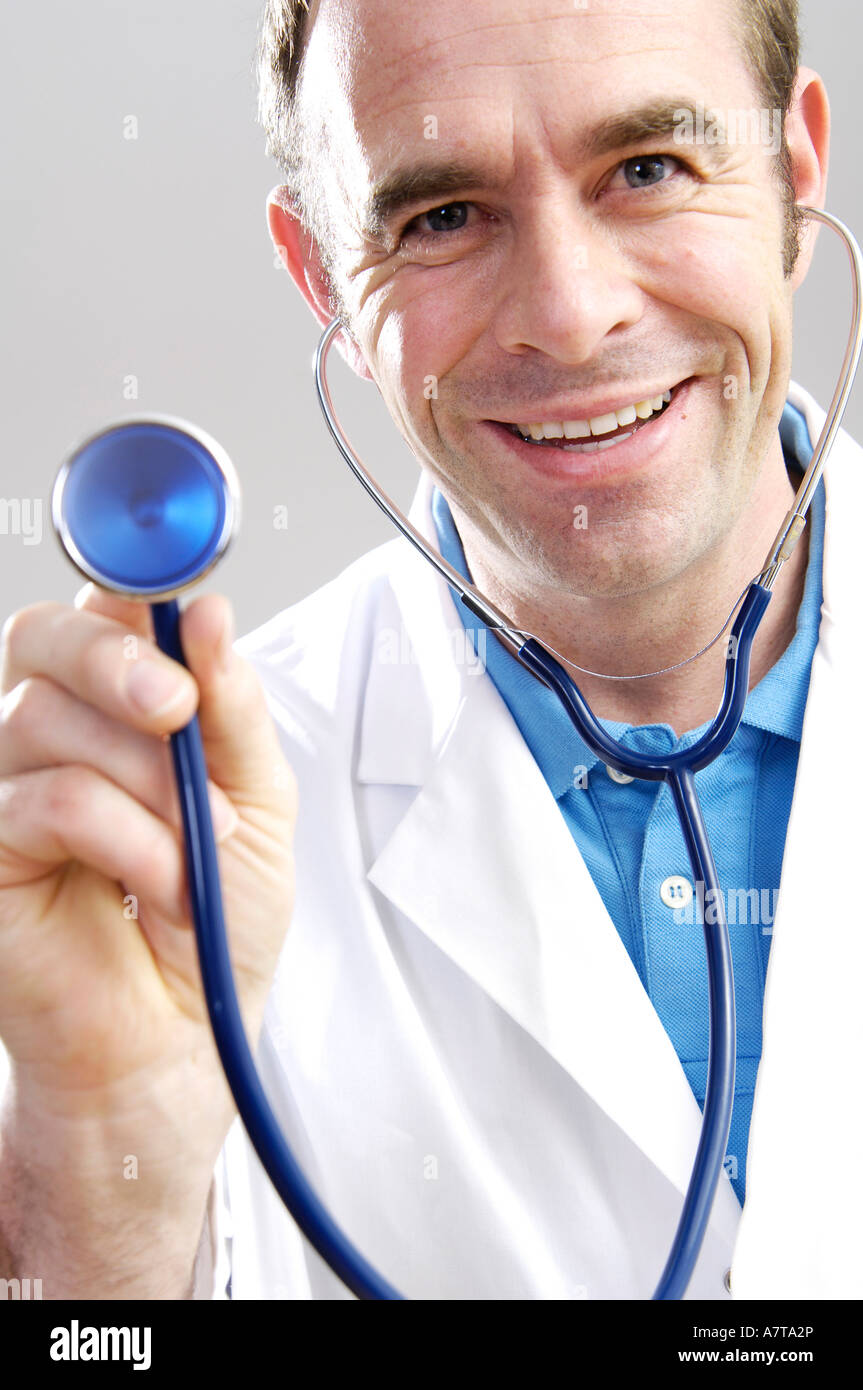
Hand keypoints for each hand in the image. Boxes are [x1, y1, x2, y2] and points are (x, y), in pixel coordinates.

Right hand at [0, 584, 296, 1292]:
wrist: (185, 1035)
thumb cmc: (217, 920)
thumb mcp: (259, 805)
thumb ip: (232, 710)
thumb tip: (209, 613)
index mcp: (124, 707)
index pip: (104, 605)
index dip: (126, 565)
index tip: (169, 556)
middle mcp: (56, 730)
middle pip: (43, 634)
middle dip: (116, 657)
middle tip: (175, 707)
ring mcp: (10, 784)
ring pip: (49, 717)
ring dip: (144, 784)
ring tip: (190, 850)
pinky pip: (42, 800)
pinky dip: (120, 840)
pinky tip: (149, 884)